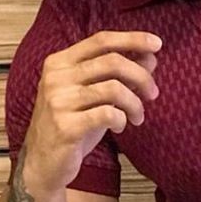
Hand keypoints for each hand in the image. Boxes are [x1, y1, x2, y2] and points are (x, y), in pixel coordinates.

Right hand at [23, 29, 162, 194]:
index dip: (132, 38)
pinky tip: (119, 127)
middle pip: (113, 61)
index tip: (157, 44)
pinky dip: (122, 119)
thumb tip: (150, 56)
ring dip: (135, 103)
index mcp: (60, 62)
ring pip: (114, 88)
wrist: (42, 163)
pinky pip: (108, 114)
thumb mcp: (94, 95)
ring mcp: (58, 101)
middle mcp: (56, 77)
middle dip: (142, 76)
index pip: (101, 40)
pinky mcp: (66, 126)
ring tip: (137, 117)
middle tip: (153, 94)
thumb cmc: (72, 124)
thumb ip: (118, 74)